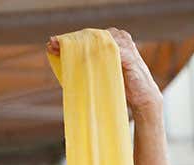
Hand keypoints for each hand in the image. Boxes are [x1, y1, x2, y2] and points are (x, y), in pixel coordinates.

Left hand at [48, 28, 162, 114]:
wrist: (142, 98)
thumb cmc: (120, 85)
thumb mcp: (100, 72)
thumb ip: (87, 64)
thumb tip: (62, 60)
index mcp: (112, 39)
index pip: (87, 36)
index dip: (69, 40)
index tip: (51, 45)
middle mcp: (119, 38)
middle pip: (91, 36)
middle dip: (70, 41)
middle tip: (51, 44)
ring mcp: (125, 46)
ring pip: (98, 42)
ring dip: (78, 46)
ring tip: (61, 50)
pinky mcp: (129, 57)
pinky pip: (110, 52)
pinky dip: (94, 55)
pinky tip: (81, 60)